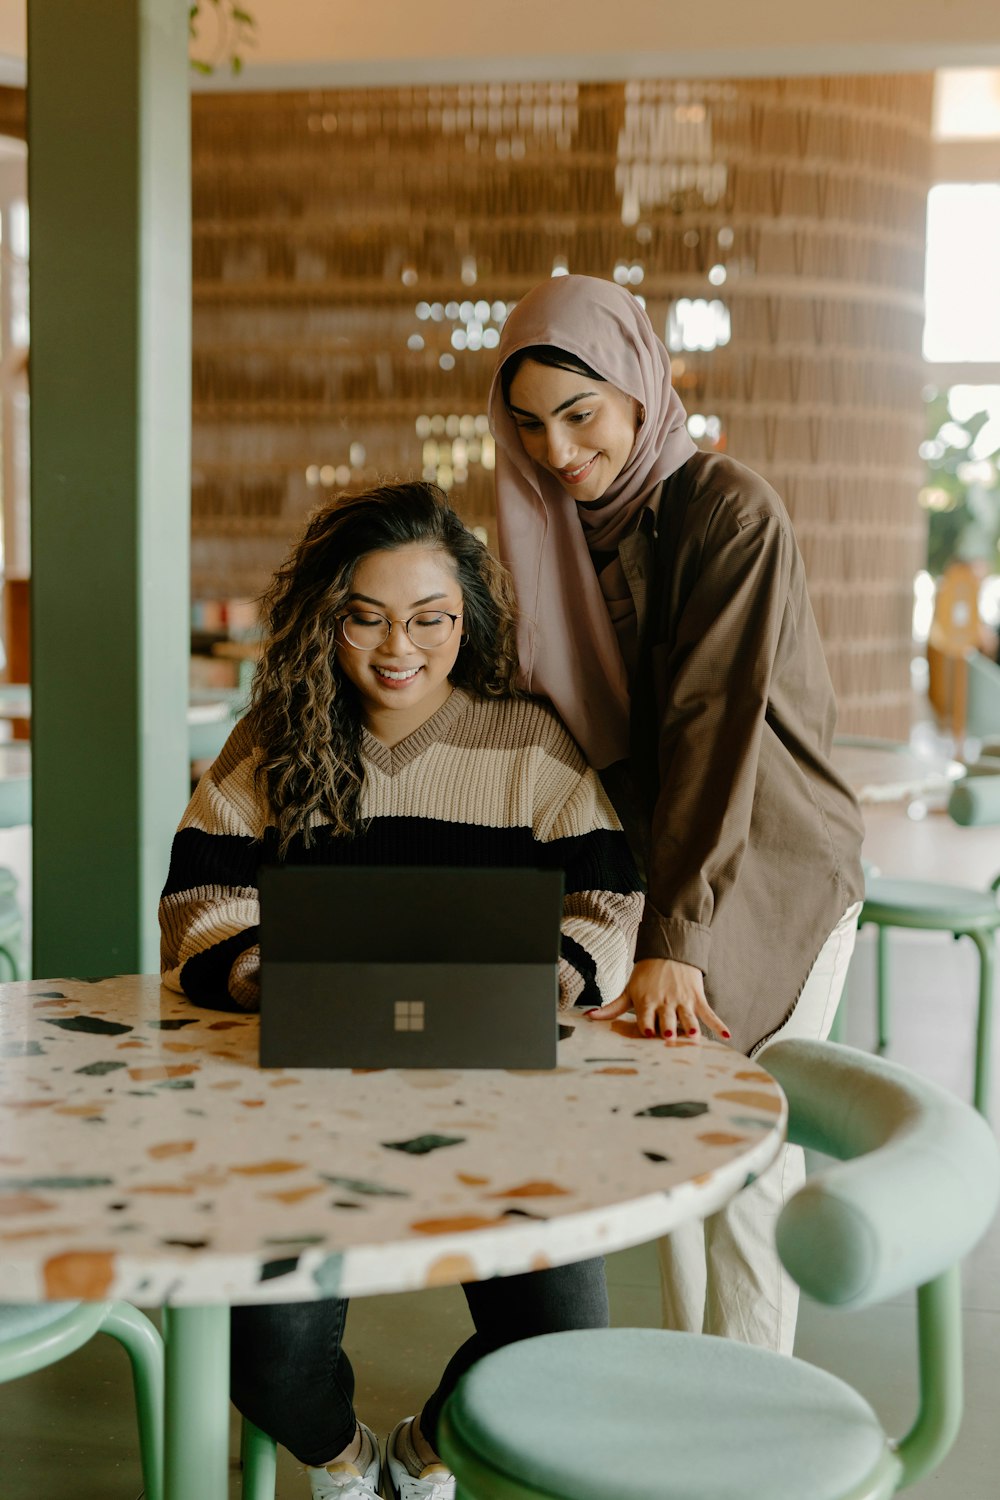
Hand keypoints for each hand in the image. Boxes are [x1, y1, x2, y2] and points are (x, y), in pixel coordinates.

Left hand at [587, 958, 731, 1042]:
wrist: (669, 950)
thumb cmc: (646, 975)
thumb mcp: (628, 990)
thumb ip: (612, 1008)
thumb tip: (589, 1017)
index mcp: (646, 1002)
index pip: (645, 1020)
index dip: (647, 1027)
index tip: (649, 1036)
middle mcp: (664, 1002)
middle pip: (667, 1020)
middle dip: (668, 1028)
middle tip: (669, 1037)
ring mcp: (682, 1001)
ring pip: (688, 1018)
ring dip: (691, 1027)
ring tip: (693, 1038)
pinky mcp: (697, 998)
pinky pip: (709, 1013)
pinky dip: (718, 1024)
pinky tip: (727, 1035)